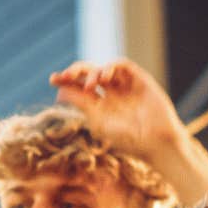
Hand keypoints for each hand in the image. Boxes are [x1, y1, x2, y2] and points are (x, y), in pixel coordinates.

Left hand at [49, 59, 182, 165]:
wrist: (154, 141)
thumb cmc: (126, 138)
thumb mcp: (97, 120)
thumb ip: (80, 103)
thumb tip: (59, 91)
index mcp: (98, 105)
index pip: (78, 87)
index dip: (66, 81)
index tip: (53, 79)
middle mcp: (110, 94)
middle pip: (89, 73)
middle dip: (76, 71)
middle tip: (66, 75)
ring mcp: (125, 86)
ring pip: (104, 68)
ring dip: (93, 72)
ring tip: (90, 86)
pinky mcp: (139, 80)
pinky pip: (123, 66)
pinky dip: (111, 67)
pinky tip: (103, 77)